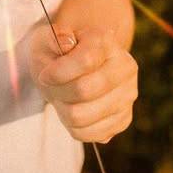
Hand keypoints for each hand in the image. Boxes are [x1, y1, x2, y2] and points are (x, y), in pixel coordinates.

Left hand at [28, 24, 137, 143]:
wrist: (74, 67)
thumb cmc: (58, 52)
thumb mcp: (48, 38)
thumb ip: (54, 38)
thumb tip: (65, 42)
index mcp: (106, 41)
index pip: (86, 60)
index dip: (59, 72)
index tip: (44, 75)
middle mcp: (124, 67)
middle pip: (85, 91)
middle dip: (59, 92)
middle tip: (51, 87)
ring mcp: (127, 95)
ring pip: (84, 115)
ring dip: (63, 110)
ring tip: (61, 98)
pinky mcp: (123, 119)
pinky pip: (90, 134)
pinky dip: (73, 126)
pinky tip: (72, 109)